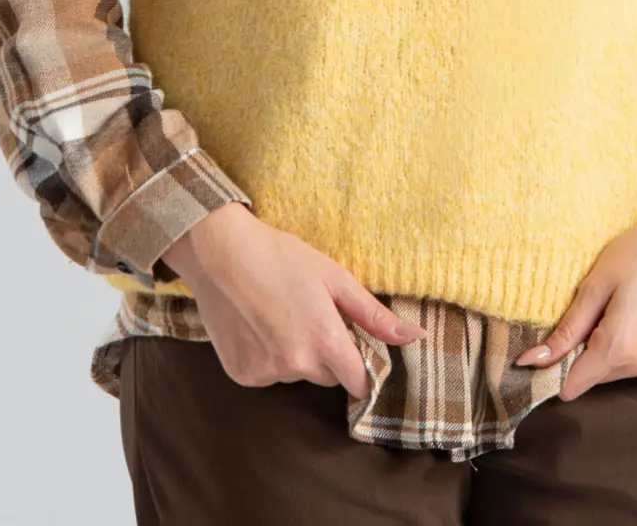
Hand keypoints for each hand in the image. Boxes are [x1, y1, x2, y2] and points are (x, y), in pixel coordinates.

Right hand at [159, 202, 426, 399]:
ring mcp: (266, 372)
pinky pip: (268, 374)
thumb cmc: (281, 257)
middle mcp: (296, 364)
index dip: (360, 365)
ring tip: (279, 314)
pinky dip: (267, 357)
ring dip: (296, 355)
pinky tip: (257, 325)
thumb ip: (374, 315)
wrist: (220, 253)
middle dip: (327, 354)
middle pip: (328, 377)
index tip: (352, 345)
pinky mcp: (242, 375)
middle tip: (310, 314)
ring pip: (297, 374)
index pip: (359, 382)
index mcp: (325, 340)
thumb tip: (417, 337)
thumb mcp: (334, 278)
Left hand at [514, 203, 636, 401]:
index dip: (554, 370)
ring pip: (618, 370)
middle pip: (596, 376)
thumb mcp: (597, 283)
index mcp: (620, 347)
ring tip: (620, 307)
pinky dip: (632, 348)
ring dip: (609, 349)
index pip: (574, 383)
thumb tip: (534, 361)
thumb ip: (568, 329)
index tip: (544, 352)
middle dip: (585, 352)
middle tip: (594, 308)